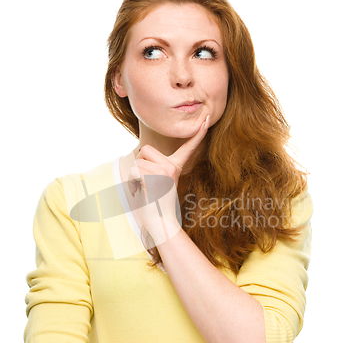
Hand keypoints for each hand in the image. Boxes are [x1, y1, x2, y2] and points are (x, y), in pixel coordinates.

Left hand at [127, 114, 209, 242]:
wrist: (160, 222)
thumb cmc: (156, 203)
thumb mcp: (159, 181)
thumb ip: (155, 167)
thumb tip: (142, 153)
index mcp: (175, 167)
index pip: (187, 147)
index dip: (198, 133)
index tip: (206, 120)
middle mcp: (172, 167)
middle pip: (145, 150)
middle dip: (139, 164)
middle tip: (146, 181)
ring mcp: (164, 172)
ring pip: (137, 162)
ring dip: (134, 177)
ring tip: (144, 189)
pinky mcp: (154, 177)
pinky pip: (135, 171)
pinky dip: (132, 182)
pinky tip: (141, 192)